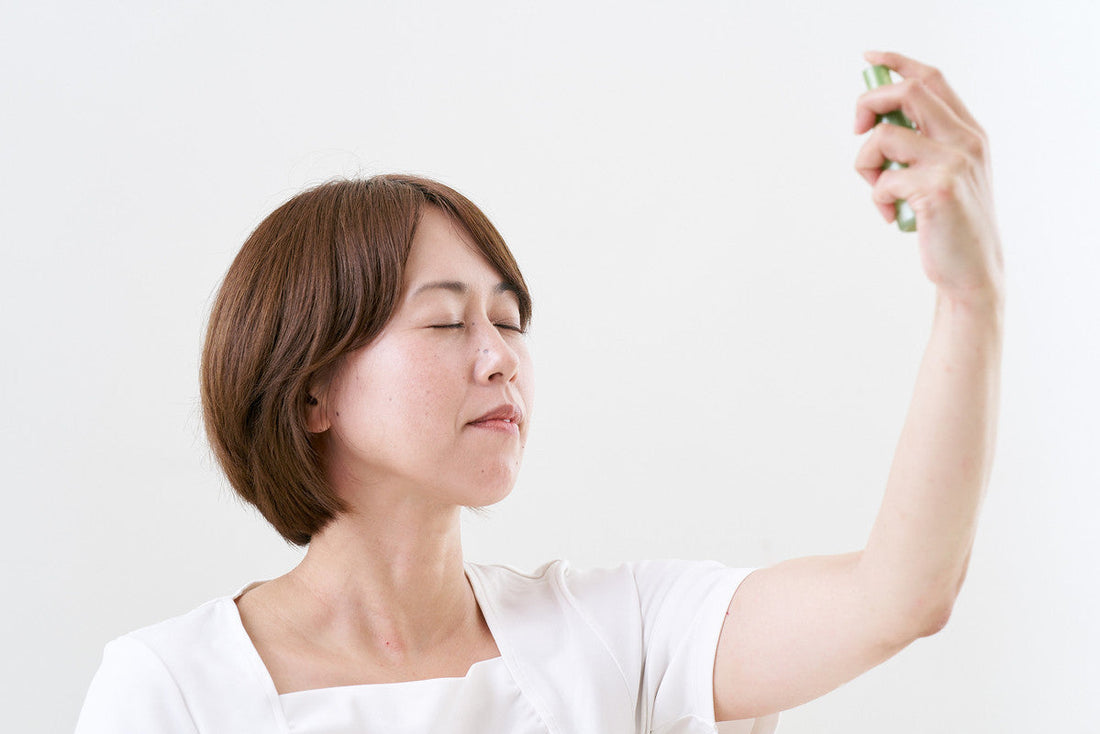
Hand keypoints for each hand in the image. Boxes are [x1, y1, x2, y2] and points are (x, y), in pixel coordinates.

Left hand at [854, 50, 1004, 306]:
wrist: (971, 271)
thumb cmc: (948, 224)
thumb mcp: (944, 176)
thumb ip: (921, 146)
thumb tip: (875, 123)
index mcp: (968, 132)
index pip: (932, 80)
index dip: (897, 63)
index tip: (869, 59)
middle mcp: (966, 141)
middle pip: (906, 92)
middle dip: (868, 105)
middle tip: (857, 131)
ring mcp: (954, 163)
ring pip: (883, 138)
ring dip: (866, 165)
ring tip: (879, 191)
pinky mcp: (937, 190)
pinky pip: (884, 180)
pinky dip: (877, 199)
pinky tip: (891, 217)